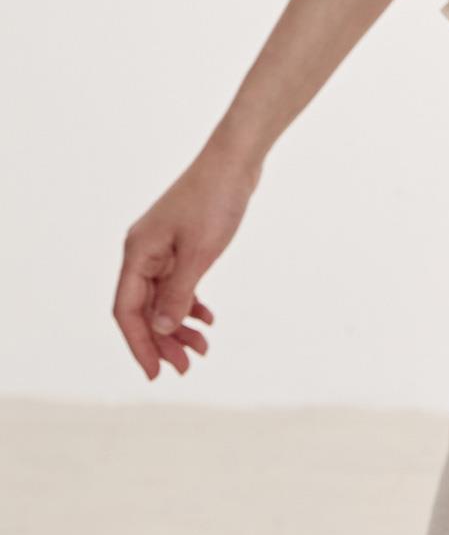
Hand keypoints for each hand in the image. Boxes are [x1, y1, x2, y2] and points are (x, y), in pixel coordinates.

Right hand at [113, 145, 261, 378]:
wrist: (235, 160)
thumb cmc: (215, 200)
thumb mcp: (199, 253)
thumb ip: (178, 294)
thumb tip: (161, 332)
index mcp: (138, 253)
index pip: (127, 311)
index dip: (139, 345)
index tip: (155, 374)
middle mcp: (143, 251)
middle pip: (144, 309)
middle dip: (163, 341)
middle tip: (187, 367)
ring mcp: (161, 247)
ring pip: (162, 299)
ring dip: (179, 326)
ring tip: (203, 348)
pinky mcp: (180, 243)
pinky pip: (177, 282)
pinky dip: (190, 302)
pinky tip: (207, 318)